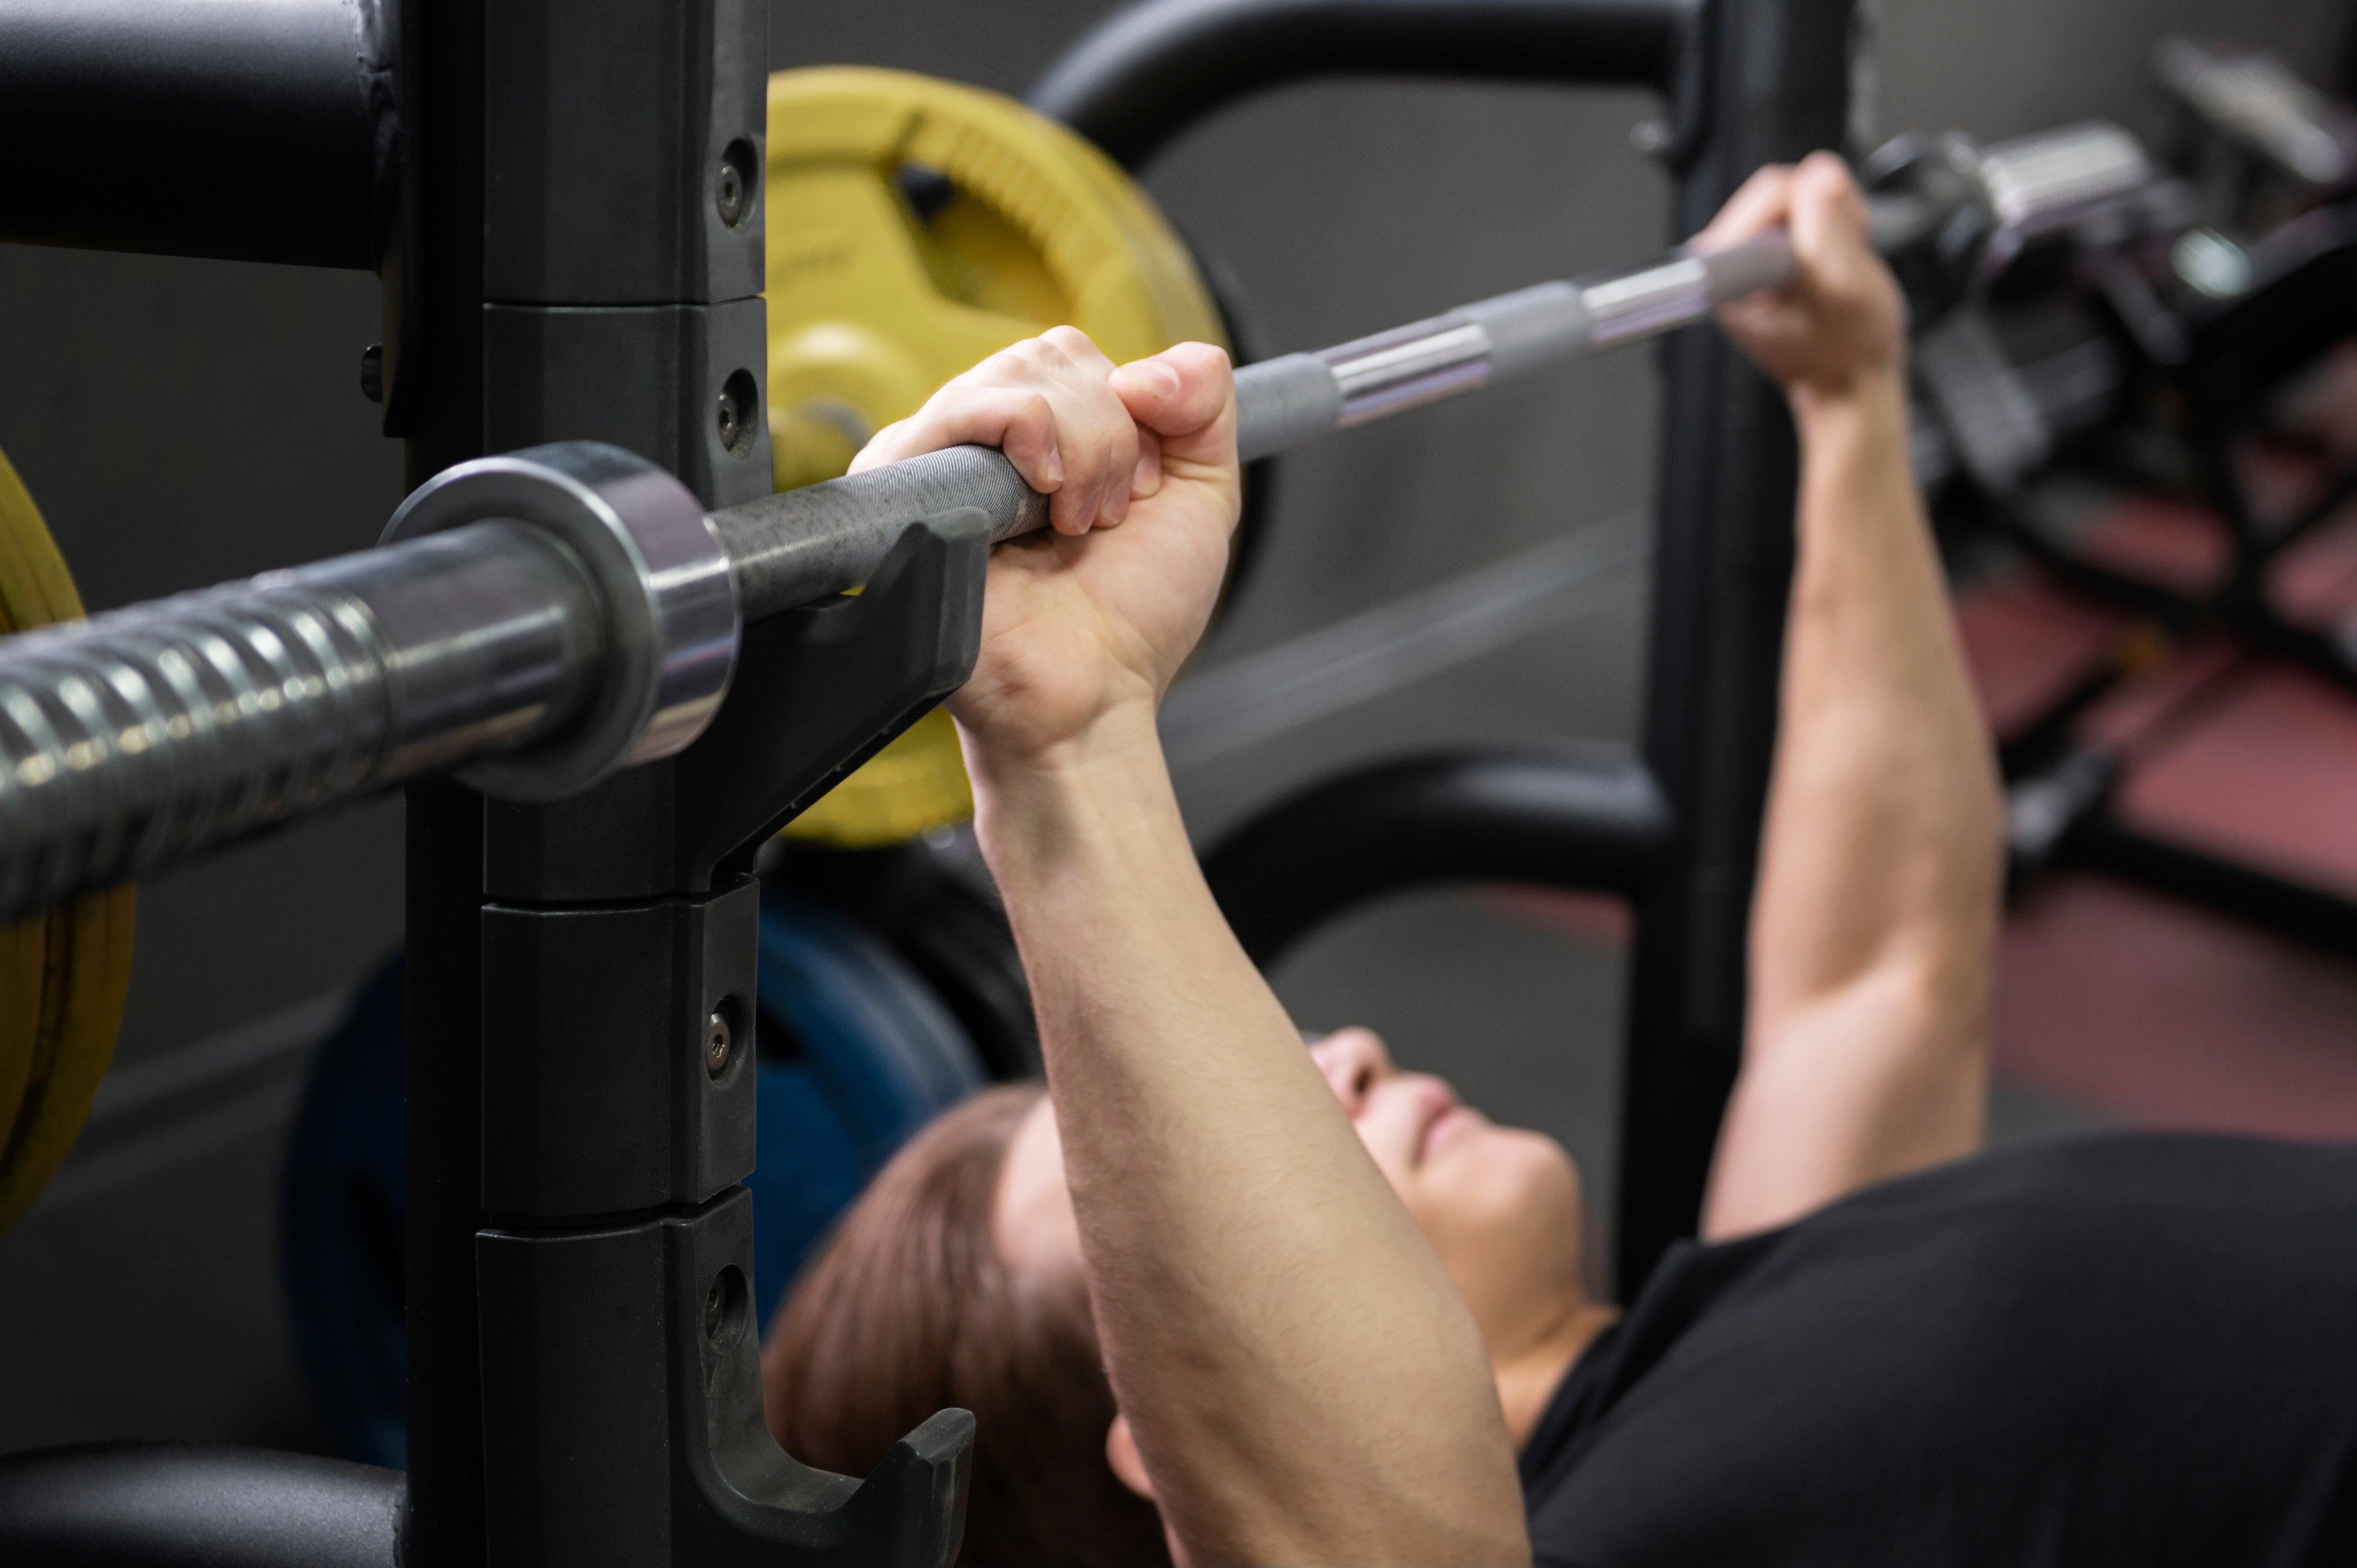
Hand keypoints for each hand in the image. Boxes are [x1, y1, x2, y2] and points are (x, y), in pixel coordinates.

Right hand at [851, 326, 1238, 767]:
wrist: (1090, 695)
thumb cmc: (1131, 616)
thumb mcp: (1201, 494)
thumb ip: (1206, 404)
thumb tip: (1153, 364)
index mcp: (1040, 435)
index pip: (1076, 356)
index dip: (1129, 414)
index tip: (1135, 497)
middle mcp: (984, 439)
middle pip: (1051, 354)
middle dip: (1109, 437)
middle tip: (1101, 518)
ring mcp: (940, 455)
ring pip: (1022, 374)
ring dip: (1080, 451)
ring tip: (1070, 526)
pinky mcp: (905, 479)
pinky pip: (973, 404)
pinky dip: (1032, 437)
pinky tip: (1041, 507)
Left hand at [1693, 152, 1905, 406]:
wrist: (1847, 378)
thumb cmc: (1846, 349)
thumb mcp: (1848, 289)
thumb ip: (1829, 227)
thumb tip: (1819, 172)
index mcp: (1727, 275)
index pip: (1771, 194)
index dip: (1817, 213)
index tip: (1828, 253)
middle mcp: (1722, 261)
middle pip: (1778, 189)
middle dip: (1823, 216)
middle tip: (1839, 260)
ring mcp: (1739, 254)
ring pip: (1794, 195)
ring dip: (1829, 223)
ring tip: (1836, 266)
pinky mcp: (1759, 249)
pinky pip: (1800, 210)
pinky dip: (1828, 228)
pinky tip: (1831, 261)